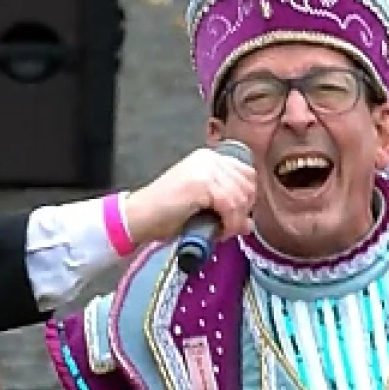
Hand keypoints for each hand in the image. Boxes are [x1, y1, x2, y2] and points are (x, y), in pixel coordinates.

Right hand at [122, 147, 256, 248]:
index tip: (237, 216)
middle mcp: (209, 158)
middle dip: (244, 210)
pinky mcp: (202, 183)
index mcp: (209, 158)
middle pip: (248, 184)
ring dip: (236, 220)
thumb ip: (226, 207)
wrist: (139, 216)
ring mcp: (205, 169)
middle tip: (229, 227)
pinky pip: (230, 206)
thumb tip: (249, 223)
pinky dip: (229, 223)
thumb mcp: (201, 205)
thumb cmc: (165, 214)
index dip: (247, 197)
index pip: (246, 173)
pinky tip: (219, 231)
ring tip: (221, 231)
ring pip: (241, 196)